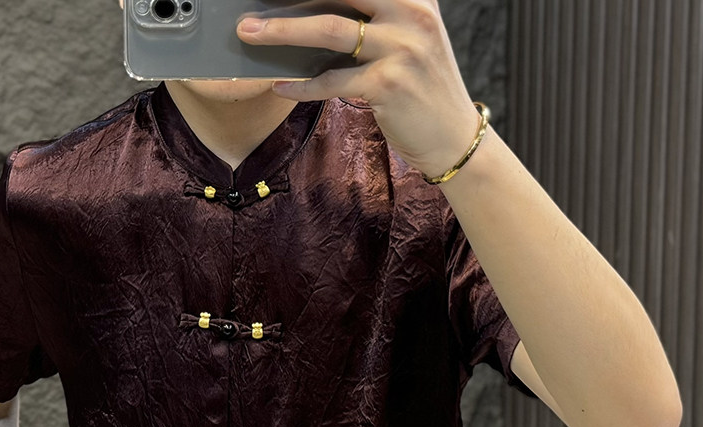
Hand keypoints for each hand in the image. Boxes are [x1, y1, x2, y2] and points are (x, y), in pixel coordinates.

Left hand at [236, 0, 485, 177]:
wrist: (453, 137)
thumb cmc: (421, 88)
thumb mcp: (410, 36)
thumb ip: (377, 15)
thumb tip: (313, 11)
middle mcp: (411, 12)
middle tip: (250, 2)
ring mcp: (401, 48)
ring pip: (328, 29)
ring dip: (282, 31)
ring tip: (249, 32)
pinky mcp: (389, 85)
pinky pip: (332, 81)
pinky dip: (301, 85)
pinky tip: (279, 85)